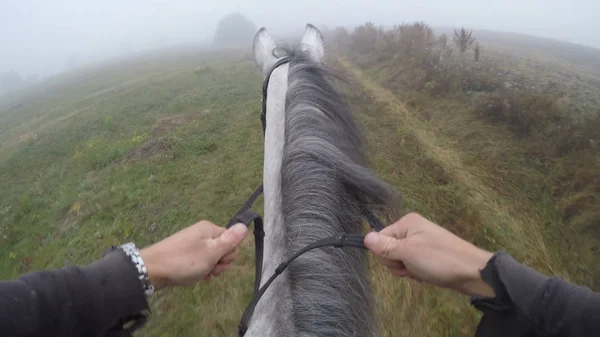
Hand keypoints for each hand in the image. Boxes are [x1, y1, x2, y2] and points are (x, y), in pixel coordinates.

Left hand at [140, 221, 247, 289]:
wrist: (152, 270)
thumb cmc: (184, 261)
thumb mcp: (211, 253)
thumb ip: (229, 241)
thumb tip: (244, 225)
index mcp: (209, 229)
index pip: (231, 239)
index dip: (229, 254)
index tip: (219, 263)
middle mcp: (201, 232)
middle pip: (222, 248)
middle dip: (220, 262)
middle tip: (210, 270)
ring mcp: (192, 243)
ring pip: (211, 256)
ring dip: (211, 268)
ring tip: (202, 275)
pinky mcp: (184, 253)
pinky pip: (200, 260)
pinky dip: (201, 269)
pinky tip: (197, 277)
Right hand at [364, 213, 494, 296]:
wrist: (473, 272)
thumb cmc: (440, 259)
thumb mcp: (408, 253)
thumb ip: (385, 247)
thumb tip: (364, 237)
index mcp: (407, 222)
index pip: (380, 238)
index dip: (386, 254)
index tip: (401, 261)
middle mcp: (413, 229)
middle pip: (388, 249)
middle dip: (397, 263)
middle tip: (413, 266)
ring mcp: (421, 242)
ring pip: (400, 259)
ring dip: (407, 269)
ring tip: (422, 271)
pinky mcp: (428, 254)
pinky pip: (412, 263)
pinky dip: (416, 272)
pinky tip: (427, 274)